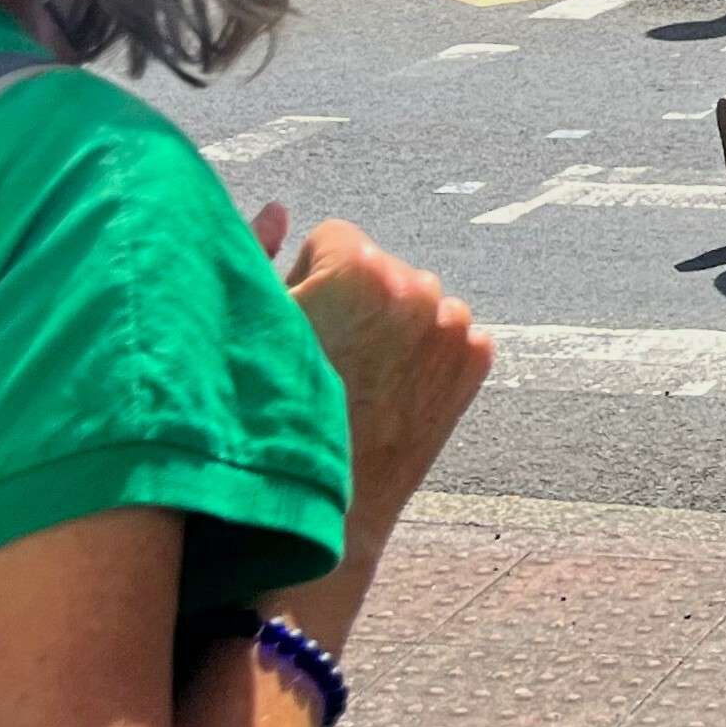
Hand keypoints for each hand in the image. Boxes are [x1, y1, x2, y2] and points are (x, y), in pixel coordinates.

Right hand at [283, 219, 492, 642]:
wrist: (325, 519)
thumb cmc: (267, 427)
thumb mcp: (250, 336)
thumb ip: (255, 258)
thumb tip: (280, 207)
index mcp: (358, 266)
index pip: (332, 240)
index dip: (308, 284)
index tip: (301, 330)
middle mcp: (416, 286)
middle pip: (379, 269)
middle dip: (356, 301)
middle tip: (328, 362)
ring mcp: (453, 325)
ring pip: (416, 300)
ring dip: (394, 325)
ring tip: (359, 380)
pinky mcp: (476, 359)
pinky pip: (449, 332)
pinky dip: (426, 353)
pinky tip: (394, 391)